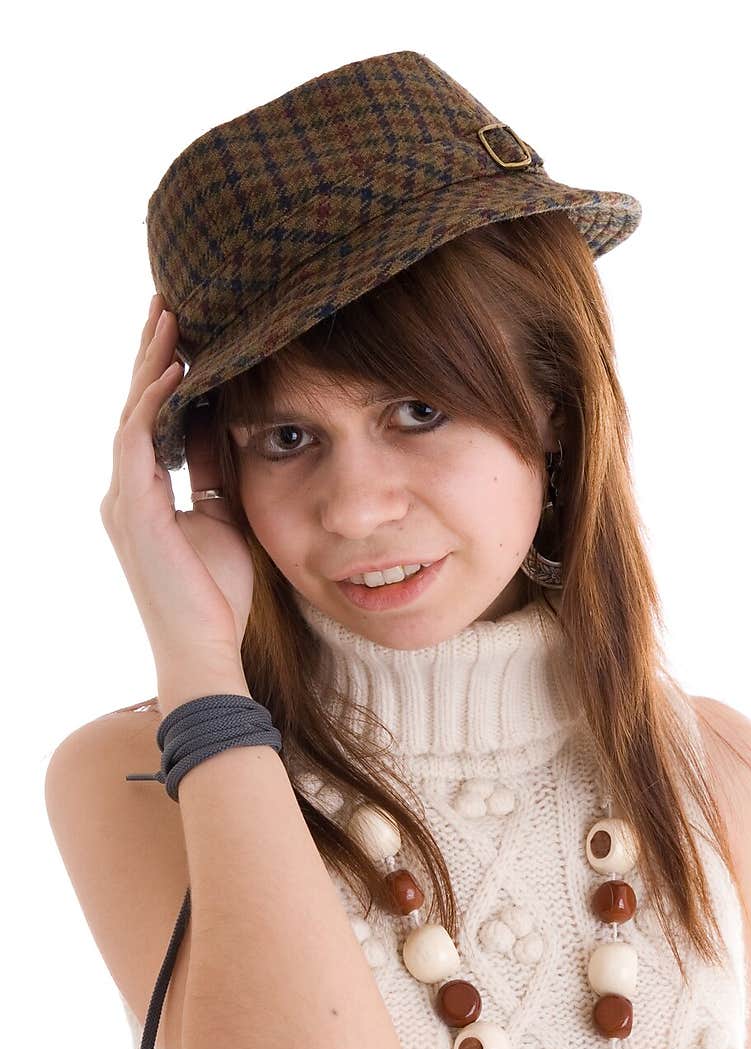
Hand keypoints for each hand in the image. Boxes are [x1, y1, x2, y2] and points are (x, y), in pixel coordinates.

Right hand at [101, 294, 254, 672]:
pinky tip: (176, 370)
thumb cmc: (216, 594)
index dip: (167, 374)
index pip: (154, 419)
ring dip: (152, 362)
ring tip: (171, 315)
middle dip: (153, 352)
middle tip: (170, 301)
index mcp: (145, 493)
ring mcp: (124, 498)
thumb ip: (216, 475)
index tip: (189, 332)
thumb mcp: (224, 519)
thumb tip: (225, 429)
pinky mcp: (133, 509)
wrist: (205, 645)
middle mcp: (126, 490)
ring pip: (133, 412)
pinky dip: (155, 403)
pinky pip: (138, 440)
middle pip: (138, 405)